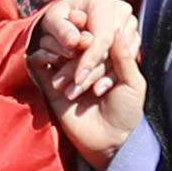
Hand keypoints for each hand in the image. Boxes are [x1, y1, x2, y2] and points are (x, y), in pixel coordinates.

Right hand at [27, 0, 145, 165]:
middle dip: (80, 44)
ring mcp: (65, 72)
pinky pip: (38, 62)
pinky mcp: (49, 84)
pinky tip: (52, 59)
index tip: (93, 28)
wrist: (108, 142)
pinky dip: (42, 55)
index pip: (95, 35)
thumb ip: (124, 57)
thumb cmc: (126, 113)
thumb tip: (117, 28)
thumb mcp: (133, 83)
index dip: (94, 30)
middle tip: (83, 44)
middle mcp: (83, 62)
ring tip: (70, 56)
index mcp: (105, 59)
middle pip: (75, 40)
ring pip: (56, 47)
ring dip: (63, 49)